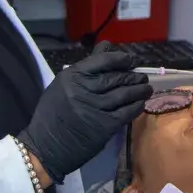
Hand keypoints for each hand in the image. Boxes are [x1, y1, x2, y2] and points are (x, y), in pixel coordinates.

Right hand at [18, 45, 150, 182]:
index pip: (102, 60)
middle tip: (142, 76)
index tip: (132, 60)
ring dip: (139, 90)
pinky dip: (136, 107)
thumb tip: (107, 46)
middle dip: (133, 76)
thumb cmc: (53, 114)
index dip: (121, 58)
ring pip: (124, 94)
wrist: (46, 146)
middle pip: (116, 77)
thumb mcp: (63, 85)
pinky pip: (126, 113)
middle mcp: (83, 89)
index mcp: (72, 76)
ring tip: (146, 88)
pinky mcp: (103, 126)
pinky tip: (140, 104)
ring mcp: (94, 108)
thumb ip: (86, 67)